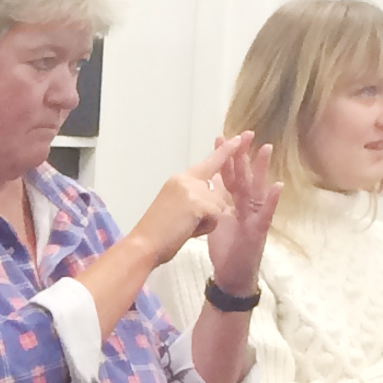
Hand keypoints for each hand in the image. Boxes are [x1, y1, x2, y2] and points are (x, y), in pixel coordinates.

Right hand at [128, 136, 239, 266]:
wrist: (143, 244)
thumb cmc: (157, 234)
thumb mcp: (175, 207)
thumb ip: (192, 198)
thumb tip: (212, 199)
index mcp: (179, 179)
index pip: (208, 162)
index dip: (225, 151)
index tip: (239, 137)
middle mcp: (185, 179)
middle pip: (217, 192)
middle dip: (210, 212)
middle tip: (187, 221)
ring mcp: (192, 189)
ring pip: (218, 205)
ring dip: (207, 222)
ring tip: (184, 228)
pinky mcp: (198, 202)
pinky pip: (216, 215)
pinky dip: (205, 228)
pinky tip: (188, 231)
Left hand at [203, 132, 281, 295]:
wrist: (232, 275)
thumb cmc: (227, 248)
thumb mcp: (216, 221)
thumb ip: (215, 202)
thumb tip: (207, 183)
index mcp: (234, 202)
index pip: (228, 175)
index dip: (224, 158)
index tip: (220, 137)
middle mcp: (247, 205)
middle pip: (244, 176)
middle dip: (244, 155)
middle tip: (245, 133)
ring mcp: (255, 216)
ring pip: (259, 189)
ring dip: (263, 170)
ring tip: (266, 149)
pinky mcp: (260, 230)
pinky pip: (267, 214)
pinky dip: (273, 201)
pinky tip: (278, 186)